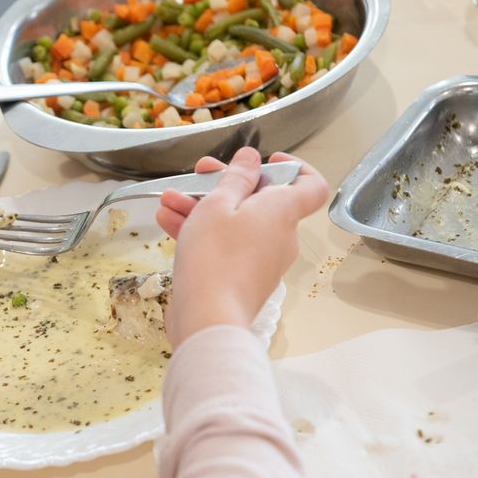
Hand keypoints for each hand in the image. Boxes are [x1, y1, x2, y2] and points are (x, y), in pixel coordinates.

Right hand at [156, 147, 328, 348]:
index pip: (310, 185)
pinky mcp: (242, 279)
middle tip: (198, 173)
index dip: (294, 168)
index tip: (267, 161)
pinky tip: (167, 222)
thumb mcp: (217, 205)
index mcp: (283, 212)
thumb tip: (251, 159)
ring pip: (235, 224)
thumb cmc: (215, 256)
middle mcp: (279, 236)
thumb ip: (235, 178)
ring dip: (202, 208)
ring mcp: (261, 261)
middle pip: (260, 201)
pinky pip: (226, 247)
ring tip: (169, 200)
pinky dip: (201, 233)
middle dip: (224, 184)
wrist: (209, 318)